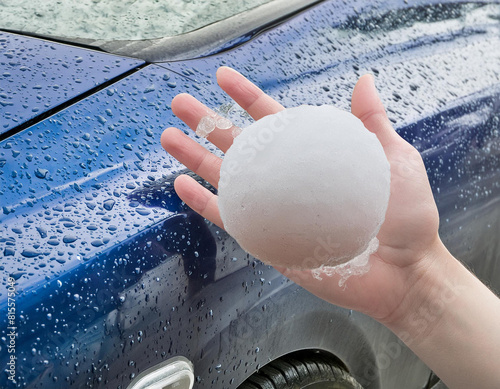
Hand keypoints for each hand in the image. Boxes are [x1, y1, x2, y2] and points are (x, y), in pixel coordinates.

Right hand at [161, 66, 440, 324]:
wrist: (404, 274)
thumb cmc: (406, 220)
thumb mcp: (395, 160)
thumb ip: (373, 123)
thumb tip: (363, 80)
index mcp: (312, 157)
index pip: (272, 119)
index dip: (246, 97)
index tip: (223, 78)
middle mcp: (287, 181)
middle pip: (239, 145)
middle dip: (207, 123)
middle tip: (179, 104)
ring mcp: (274, 210)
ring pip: (226, 179)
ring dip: (195, 158)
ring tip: (169, 137)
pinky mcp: (269, 241)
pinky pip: (230, 219)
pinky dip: (204, 203)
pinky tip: (182, 185)